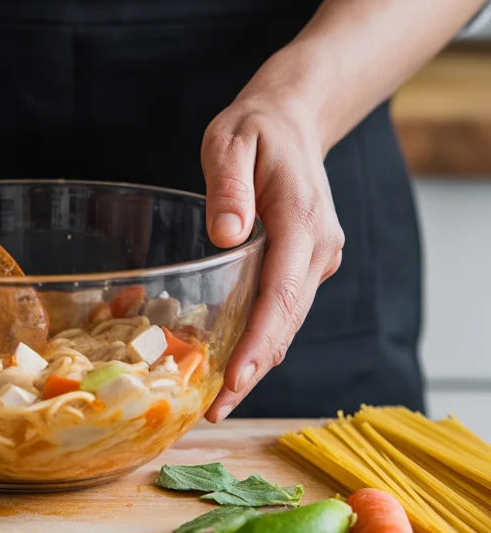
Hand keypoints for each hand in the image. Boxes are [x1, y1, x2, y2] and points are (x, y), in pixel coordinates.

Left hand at [201, 59, 344, 421]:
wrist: (292, 120)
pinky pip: (283, 310)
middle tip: (215, 411)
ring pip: (287, 323)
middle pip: (286, 321)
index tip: (238, 377)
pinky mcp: (305, 266)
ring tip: (217, 404)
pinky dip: (260, 341)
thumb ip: (228, 186)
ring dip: (256, 363)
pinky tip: (232, 368)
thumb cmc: (255, 130)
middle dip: (252, 370)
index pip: (282, 293)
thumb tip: (224, 237)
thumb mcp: (231, 142)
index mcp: (302, 222)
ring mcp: (316, 260)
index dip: (260, 340)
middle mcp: (318, 249)